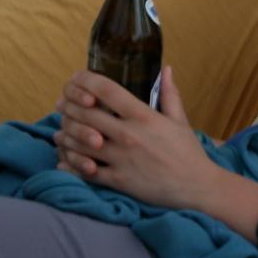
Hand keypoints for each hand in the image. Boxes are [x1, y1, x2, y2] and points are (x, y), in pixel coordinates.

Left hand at [53, 68, 213, 209]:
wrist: (197, 188)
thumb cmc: (188, 153)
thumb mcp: (180, 120)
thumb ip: (170, 94)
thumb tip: (167, 69)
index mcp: (143, 116)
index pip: (106, 90)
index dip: (85, 80)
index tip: (76, 78)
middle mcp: (129, 135)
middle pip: (86, 114)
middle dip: (68, 106)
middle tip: (61, 104)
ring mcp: (121, 159)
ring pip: (80, 142)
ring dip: (66, 134)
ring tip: (60, 131)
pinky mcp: (118, 181)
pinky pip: (86, 171)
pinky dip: (71, 164)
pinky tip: (65, 158)